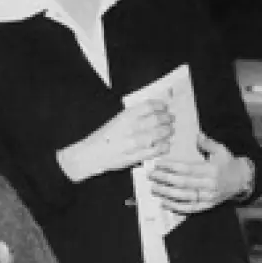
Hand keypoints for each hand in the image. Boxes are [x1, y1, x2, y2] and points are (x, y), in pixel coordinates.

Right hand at [58, 101, 173, 181]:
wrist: (90, 155)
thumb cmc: (103, 138)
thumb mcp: (116, 121)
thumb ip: (134, 116)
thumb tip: (154, 112)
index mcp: (124, 116)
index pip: (149, 106)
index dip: (160, 106)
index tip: (165, 107)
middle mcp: (130, 128)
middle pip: (157, 119)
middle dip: (167, 119)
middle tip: (171, 120)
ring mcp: (134, 143)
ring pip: (160, 134)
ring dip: (168, 132)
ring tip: (170, 131)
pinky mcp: (136, 156)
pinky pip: (157, 150)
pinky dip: (164, 146)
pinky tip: (166, 145)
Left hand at [150, 133, 252, 213]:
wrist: (242, 180)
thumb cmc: (227, 163)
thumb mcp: (221, 150)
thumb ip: (207, 143)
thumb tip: (196, 134)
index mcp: (211, 170)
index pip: (186, 168)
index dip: (170, 167)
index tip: (157, 163)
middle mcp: (210, 184)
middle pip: (183, 183)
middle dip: (164, 179)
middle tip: (150, 175)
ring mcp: (208, 197)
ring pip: (184, 197)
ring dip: (167, 193)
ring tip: (154, 188)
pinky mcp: (207, 206)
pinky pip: (190, 208)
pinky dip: (176, 207)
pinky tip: (164, 203)